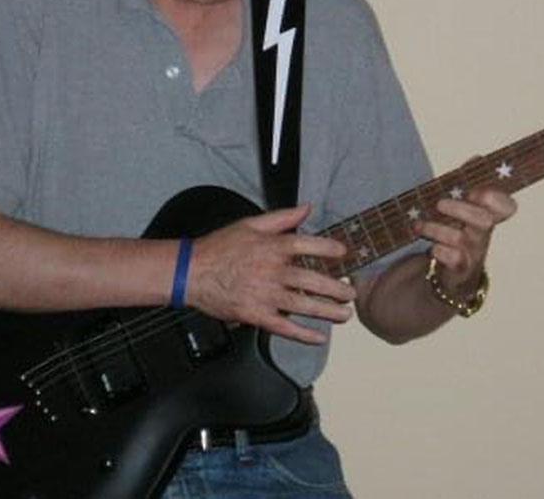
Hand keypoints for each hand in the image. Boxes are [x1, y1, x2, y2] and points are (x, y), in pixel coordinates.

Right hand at [186, 204, 356, 344]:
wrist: (191, 272)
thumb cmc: (219, 247)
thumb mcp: (250, 224)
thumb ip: (282, 216)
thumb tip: (306, 207)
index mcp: (272, 247)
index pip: (309, 245)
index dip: (330, 249)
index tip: (343, 254)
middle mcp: (272, 271)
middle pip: (313, 280)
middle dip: (336, 288)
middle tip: (351, 292)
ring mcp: (265, 294)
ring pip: (304, 305)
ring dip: (328, 311)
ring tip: (345, 314)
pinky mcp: (256, 314)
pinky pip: (284, 327)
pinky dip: (303, 334)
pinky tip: (318, 337)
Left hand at [419, 186, 516, 296]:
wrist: (452, 274)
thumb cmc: (456, 233)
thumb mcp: (462, 208)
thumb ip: (467, 183)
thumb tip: (475, 158)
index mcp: (486, 215)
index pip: (506, 206)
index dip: (496, 198)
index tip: (474, 191)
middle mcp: (482, 234)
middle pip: (485, 220)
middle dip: (461, 209)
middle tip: (439, 204)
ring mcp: (473, 253)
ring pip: (461, 238)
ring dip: (437, 229)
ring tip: (418, 225)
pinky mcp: (460, 269)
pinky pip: (454, 259)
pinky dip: (440, 251)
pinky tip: (432, 248)